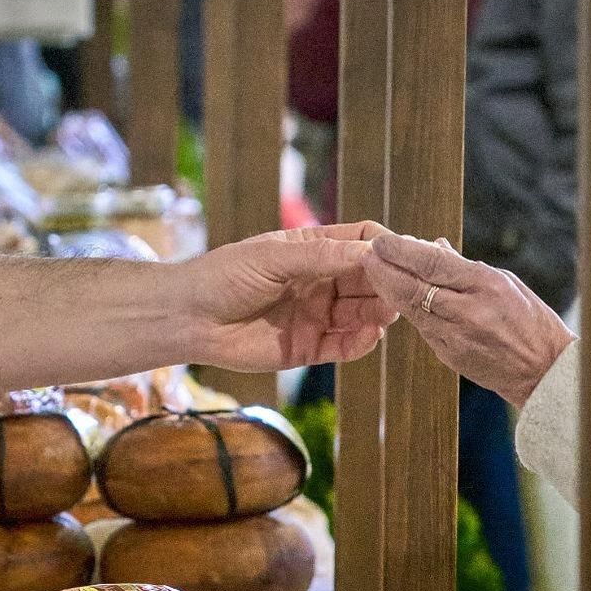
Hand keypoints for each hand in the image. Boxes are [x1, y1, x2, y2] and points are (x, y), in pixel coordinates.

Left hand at [182, 222, 397, 371]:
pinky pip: (343, 345)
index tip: (402, 252)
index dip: (382, 246)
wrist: (188, 317)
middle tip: (403, 289)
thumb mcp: (274, 257)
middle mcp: (320, 282)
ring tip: (389, 313)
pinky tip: (369, 336)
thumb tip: (371, 250)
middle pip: (368, 280)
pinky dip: (360, 342)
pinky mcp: (308, 347)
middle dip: (387, 283)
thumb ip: (322, 256)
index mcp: (312, 251)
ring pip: (361, 314)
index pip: (359, 242)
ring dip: (379, 313)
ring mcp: (316, 315)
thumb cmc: (224, 276)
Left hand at [362, 233, 575, 406]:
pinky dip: (407, 309)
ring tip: (373, 272)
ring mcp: (457, 337)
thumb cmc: (530, 320)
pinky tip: (396, 297)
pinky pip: (422, 328)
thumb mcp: (505, 282)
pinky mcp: (449, 356)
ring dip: (388, 289)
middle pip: (413, 288)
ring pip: (411, 309)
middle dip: (384, 269)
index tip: (383, 240)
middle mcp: (469, 312)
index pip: (433, 263)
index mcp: (486, 286)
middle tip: (366, 254)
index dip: (402, 251)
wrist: (544, 372)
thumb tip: (432, 246)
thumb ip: (465, 266)